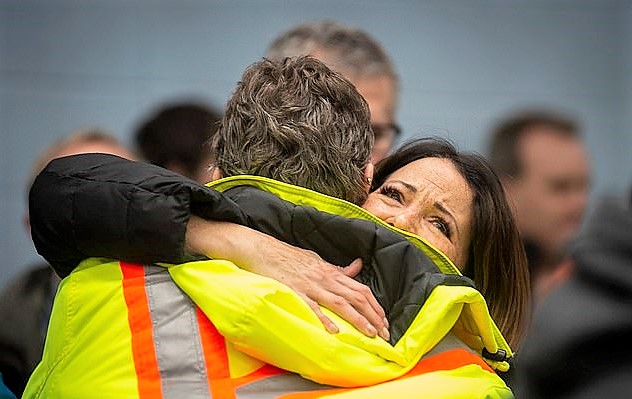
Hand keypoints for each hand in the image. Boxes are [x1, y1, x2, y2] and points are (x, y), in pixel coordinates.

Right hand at [261, 246, 389, 340]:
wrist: (265, 251)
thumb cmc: (290, 257)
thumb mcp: (318, 260)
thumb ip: (338, 268)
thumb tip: (358, 266)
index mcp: (332, 272)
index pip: (362, 289)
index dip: (376, 306)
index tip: (384, 321)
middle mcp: (326, 279)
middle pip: (357, 298)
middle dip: (373, 316)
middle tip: (385, 333)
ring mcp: (312, 286)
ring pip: (341, 303)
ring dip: (358, 319)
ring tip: (370, 334)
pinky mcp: (296, 292)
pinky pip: (313, 307)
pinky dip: (325, 319)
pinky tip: (335, 330)